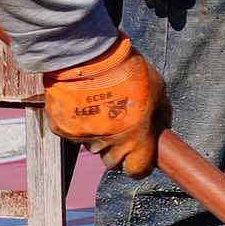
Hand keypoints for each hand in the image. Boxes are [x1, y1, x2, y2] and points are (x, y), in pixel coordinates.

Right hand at [42, 39, 167, 176]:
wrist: (86, 54)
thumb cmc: (127, 69)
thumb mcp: (158, 90)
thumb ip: (161, 116)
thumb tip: (163, 131)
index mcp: (135, 137)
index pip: (136, 170)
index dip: (139, 164)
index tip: (140, 155)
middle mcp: (108, 143)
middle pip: (113, 160)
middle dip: (118, 149)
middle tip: (120, 125)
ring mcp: (83, 137)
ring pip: (92, 146)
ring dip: (98, 135)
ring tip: (101, 106)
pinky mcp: (62, 128)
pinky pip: (73, 134)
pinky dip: (78, 123)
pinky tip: (83, 103)